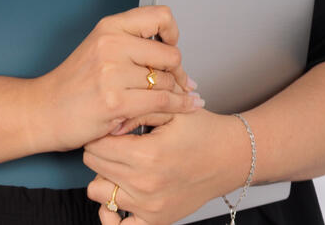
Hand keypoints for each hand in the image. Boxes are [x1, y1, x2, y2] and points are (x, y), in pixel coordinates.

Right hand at [30, 5, 202, 152]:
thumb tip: (171, 47)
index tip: (169, 47)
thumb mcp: (99, 47)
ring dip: (176, 93)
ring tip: (175, 99)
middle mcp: (111, 44)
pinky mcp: (115, 101)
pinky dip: (179, 106)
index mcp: (109, 27)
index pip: (160, 16)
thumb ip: (131, 42)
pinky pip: (162, 102)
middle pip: (170, 54)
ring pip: (168, 81)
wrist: (44, 110)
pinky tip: (187, 106)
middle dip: (178, 72)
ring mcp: (112, 73)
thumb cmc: (73, 84)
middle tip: (178, 82)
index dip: (172, 33)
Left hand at [84, 109, 247, 224]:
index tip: (108, 125)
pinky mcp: (156, 220)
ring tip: (119, 163)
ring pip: (98, 192)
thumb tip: (109, 123)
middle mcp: (146, 185)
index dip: (98, 131)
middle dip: (98, 149)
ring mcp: (150, 207)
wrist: (230, 157)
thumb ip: (136, 112)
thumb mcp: (170, 110)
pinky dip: (111, 212)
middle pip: (94, 165)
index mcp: (148, 155)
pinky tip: (119, 195)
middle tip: (115, 140)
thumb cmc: (202, 130)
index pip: (98, 145)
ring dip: (103, 175)